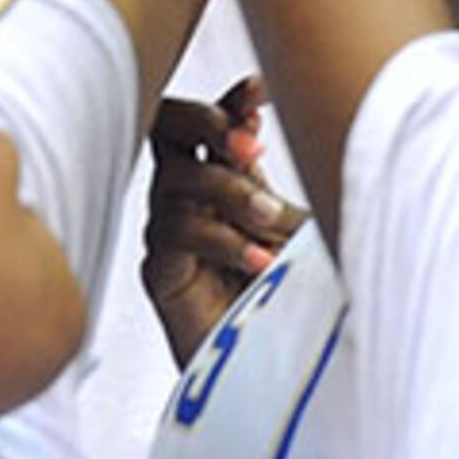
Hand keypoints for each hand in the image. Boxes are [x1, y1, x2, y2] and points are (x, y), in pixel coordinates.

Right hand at [140, 81, 308, 363]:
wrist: (270, 368)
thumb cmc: (285, 293)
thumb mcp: (297, 230)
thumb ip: (287, 186)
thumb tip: (297, 129)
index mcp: (224, 176)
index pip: (216, 120)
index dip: (233, 100)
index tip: (263, 89)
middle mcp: (188, 195)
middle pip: (169, 129)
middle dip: (207, 123)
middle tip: (251, 143)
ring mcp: (168, 231)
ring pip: (177, 184)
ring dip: (228, 195)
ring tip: (271, 221)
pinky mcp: (160, 273)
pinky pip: (175, 238)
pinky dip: (221, 243)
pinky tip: (259, 261)